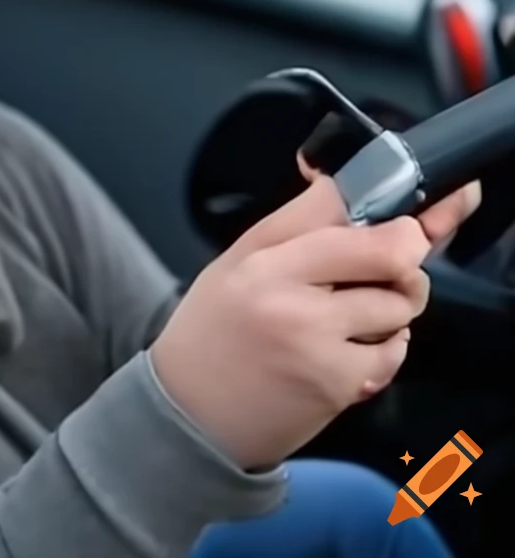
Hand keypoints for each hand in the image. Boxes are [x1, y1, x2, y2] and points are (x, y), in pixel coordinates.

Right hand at [149, 170, 479, 471]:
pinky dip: (385, 349)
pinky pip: (394, 352)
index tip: (392, 218)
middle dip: (405, 255)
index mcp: (262, 259)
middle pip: (391, 253)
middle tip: (390, 265)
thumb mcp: (236, 261)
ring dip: (392, 306)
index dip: (381, 208)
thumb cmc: (212, 328)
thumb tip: (342, 183)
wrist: (191, 414)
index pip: (340, 209)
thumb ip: (294, 225)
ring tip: (357, 313)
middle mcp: (293, 297)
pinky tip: (350, 349)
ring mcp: (320, 343)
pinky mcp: (340, 384)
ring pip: (399, 304)